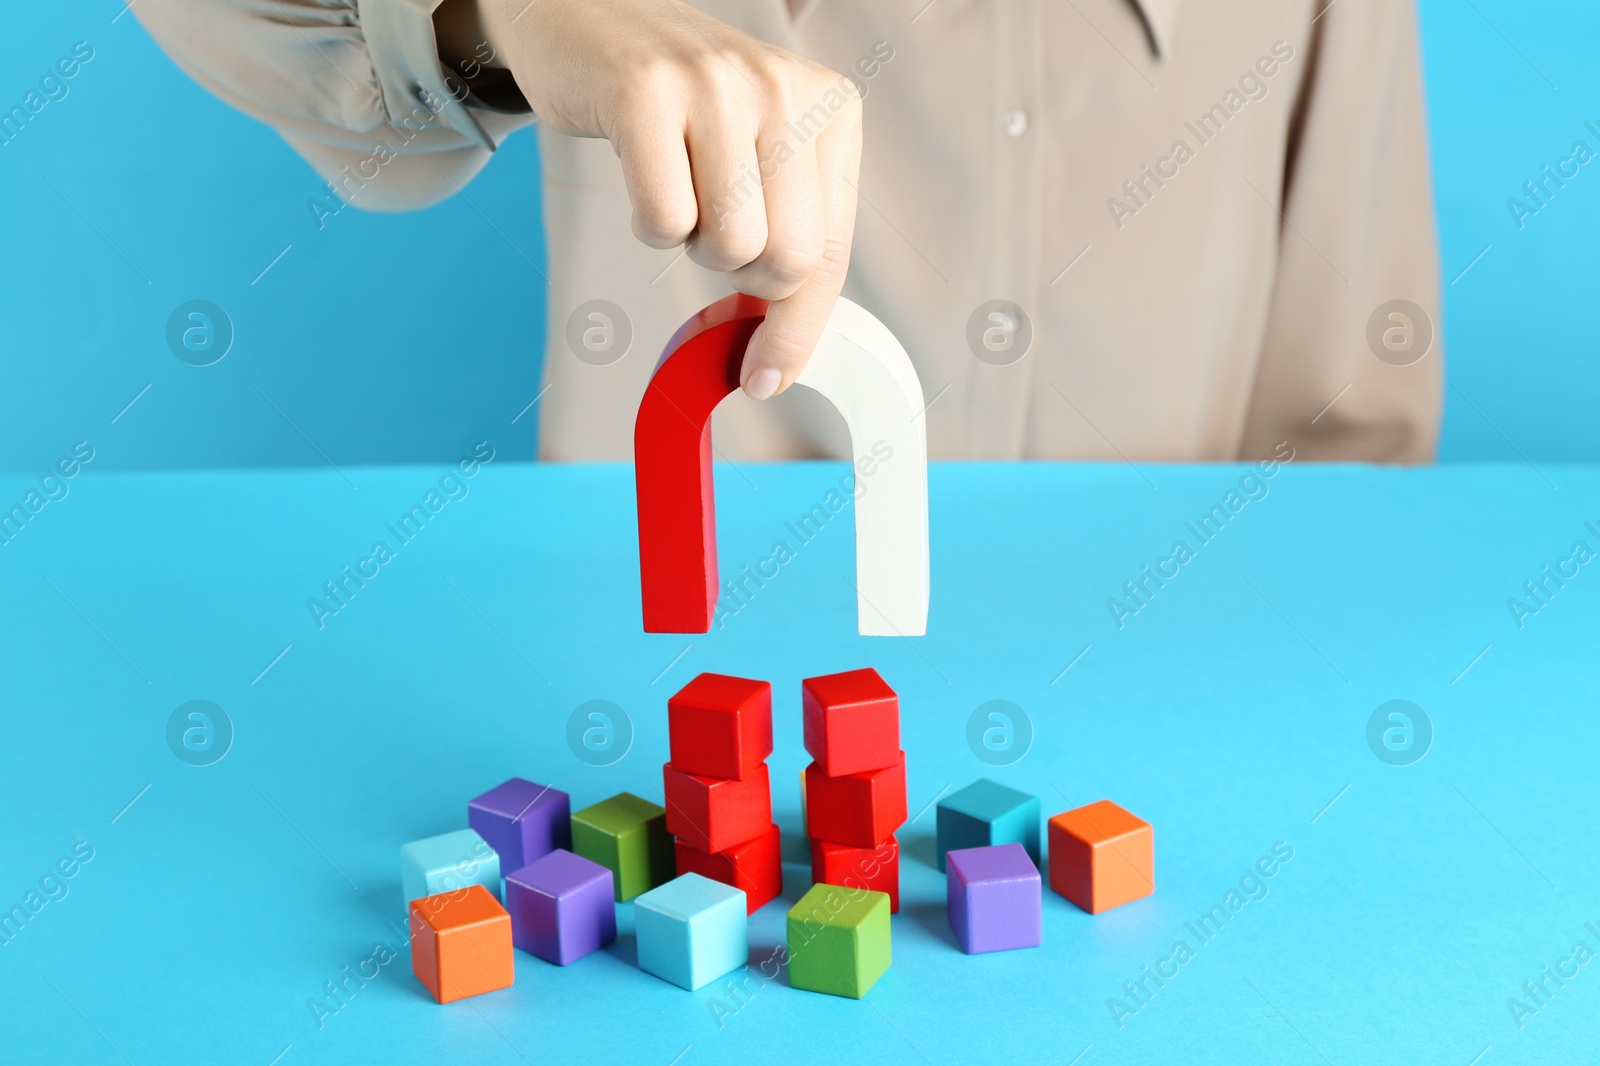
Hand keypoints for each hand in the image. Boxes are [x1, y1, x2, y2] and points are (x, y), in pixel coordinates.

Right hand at [440, 0, 862, 399]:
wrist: (586, 13)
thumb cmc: (678, 102)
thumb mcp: (758, 154)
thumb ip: (784, 238)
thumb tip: (776, 362)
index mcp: (831, 108)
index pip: (829, 251)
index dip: (798, 327)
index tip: (768, 374)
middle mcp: (786, 88)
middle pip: (785, 261)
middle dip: (740, 274)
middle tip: (710, 227)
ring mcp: (718, 85)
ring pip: (727, 247)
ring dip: (690, 241)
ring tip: (679, 183)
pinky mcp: (647, 93)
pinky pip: (663, 222)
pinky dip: (647, 220)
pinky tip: (643, 168)